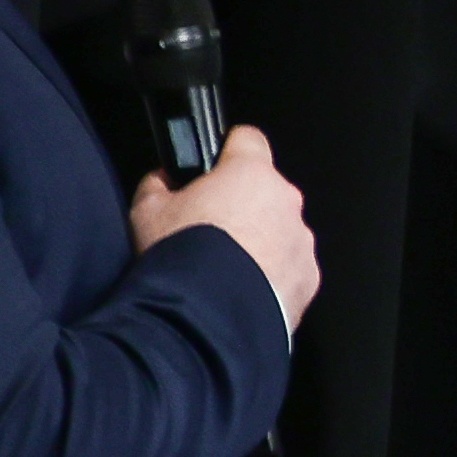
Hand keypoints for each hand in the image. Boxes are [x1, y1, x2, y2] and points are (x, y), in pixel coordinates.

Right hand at [134, 124, 317, 330]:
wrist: (205, 318)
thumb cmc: (180, 256)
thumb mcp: (147, 211)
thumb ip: (159, 184)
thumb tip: (165, 179)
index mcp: (251, 174)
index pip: (248, 138)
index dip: (229, 150)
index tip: (217, 164)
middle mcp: (286, 202)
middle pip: (266, 190)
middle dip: (244, 203)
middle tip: (212, 229)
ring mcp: (302, 242)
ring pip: (281, 230)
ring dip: (261, 241)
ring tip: (227, 267)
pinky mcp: (309, 278)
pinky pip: (290, 266)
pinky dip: (273, 274)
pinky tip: (244, 289)